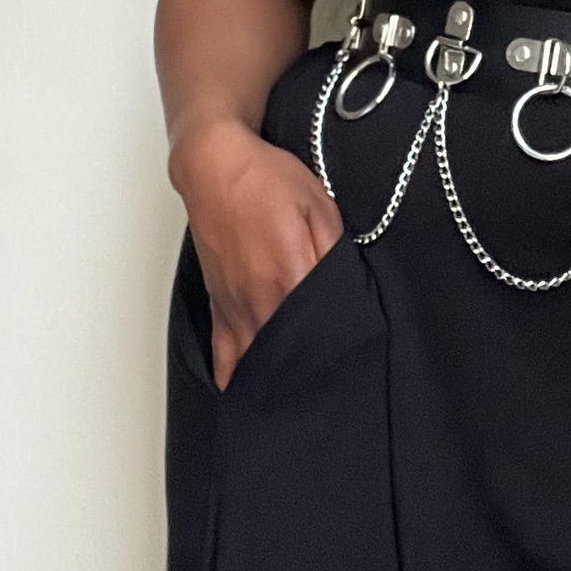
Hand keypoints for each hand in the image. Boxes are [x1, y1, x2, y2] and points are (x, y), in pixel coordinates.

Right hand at [175, 119, 344, 392]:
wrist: (217, 167)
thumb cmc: (267, 182)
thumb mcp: (321, 210)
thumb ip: (335, 257)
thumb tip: (349, 295)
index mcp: (290, 278)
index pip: (320, 336)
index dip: (339, 354)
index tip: (353, 369)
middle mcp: (259, 301)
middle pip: (288, 358)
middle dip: (309, 377)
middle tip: (331, 393)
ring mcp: (235, 307)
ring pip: (255, 363)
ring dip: (275, 382)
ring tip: (295, 402)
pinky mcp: (219, 305)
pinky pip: (223, 355)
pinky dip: (235, 377)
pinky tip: (248, 393)